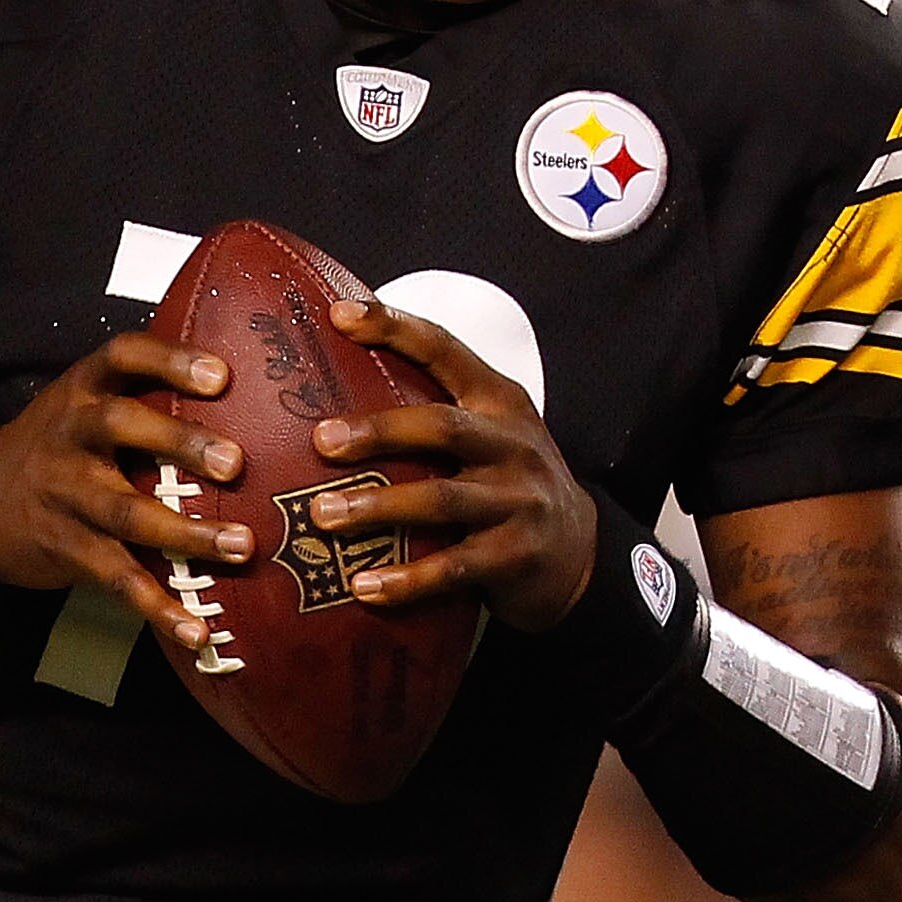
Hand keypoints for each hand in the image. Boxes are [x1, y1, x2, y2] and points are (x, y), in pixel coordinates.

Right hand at [0, 333, 255, 650]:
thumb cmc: (64, 445)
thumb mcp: (86, 403)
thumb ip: (146, 393)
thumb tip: (252, 390)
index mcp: (84, 390)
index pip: (122, 356)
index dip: (168, 360)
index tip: (220, 375)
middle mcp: (71, 434)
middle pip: (121, 426)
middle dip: (180, 442)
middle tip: (235, 462)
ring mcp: (65, 493)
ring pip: (126, 511)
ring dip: (186, 533)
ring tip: (240, 546)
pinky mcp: (67, 547)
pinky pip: (115, 576)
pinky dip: (157, 605)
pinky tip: (196, 628)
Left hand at [307, 299, 596, 632]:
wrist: (580, 553)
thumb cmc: (510, 484)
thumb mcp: (490, 434)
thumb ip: (434, 413)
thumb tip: (334, 397)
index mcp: (499, 402)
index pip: (445, 350)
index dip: (395, 329)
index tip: (340, 315)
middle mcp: (512, 445)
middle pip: (442, 428)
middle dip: (379, 431)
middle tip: (321, 440)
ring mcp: (519, 501)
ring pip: (443, 500)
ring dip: (379, 507)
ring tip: (324, 516)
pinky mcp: (517, 556)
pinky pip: (454, 567)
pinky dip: (407, 579)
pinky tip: (363, 587)